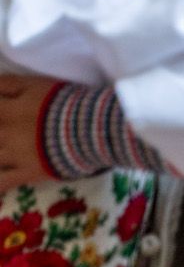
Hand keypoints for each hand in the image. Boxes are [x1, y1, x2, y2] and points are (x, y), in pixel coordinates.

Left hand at [0, 76, 55, 190]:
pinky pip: (3, 182)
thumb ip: (7, 84)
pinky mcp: (28, 172)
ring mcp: (14, 156)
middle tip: (4, 136)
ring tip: (1, 153)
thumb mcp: (34, 85)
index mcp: (6, 111)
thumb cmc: (65, 104)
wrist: (92, 130)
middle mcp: (4, 134)